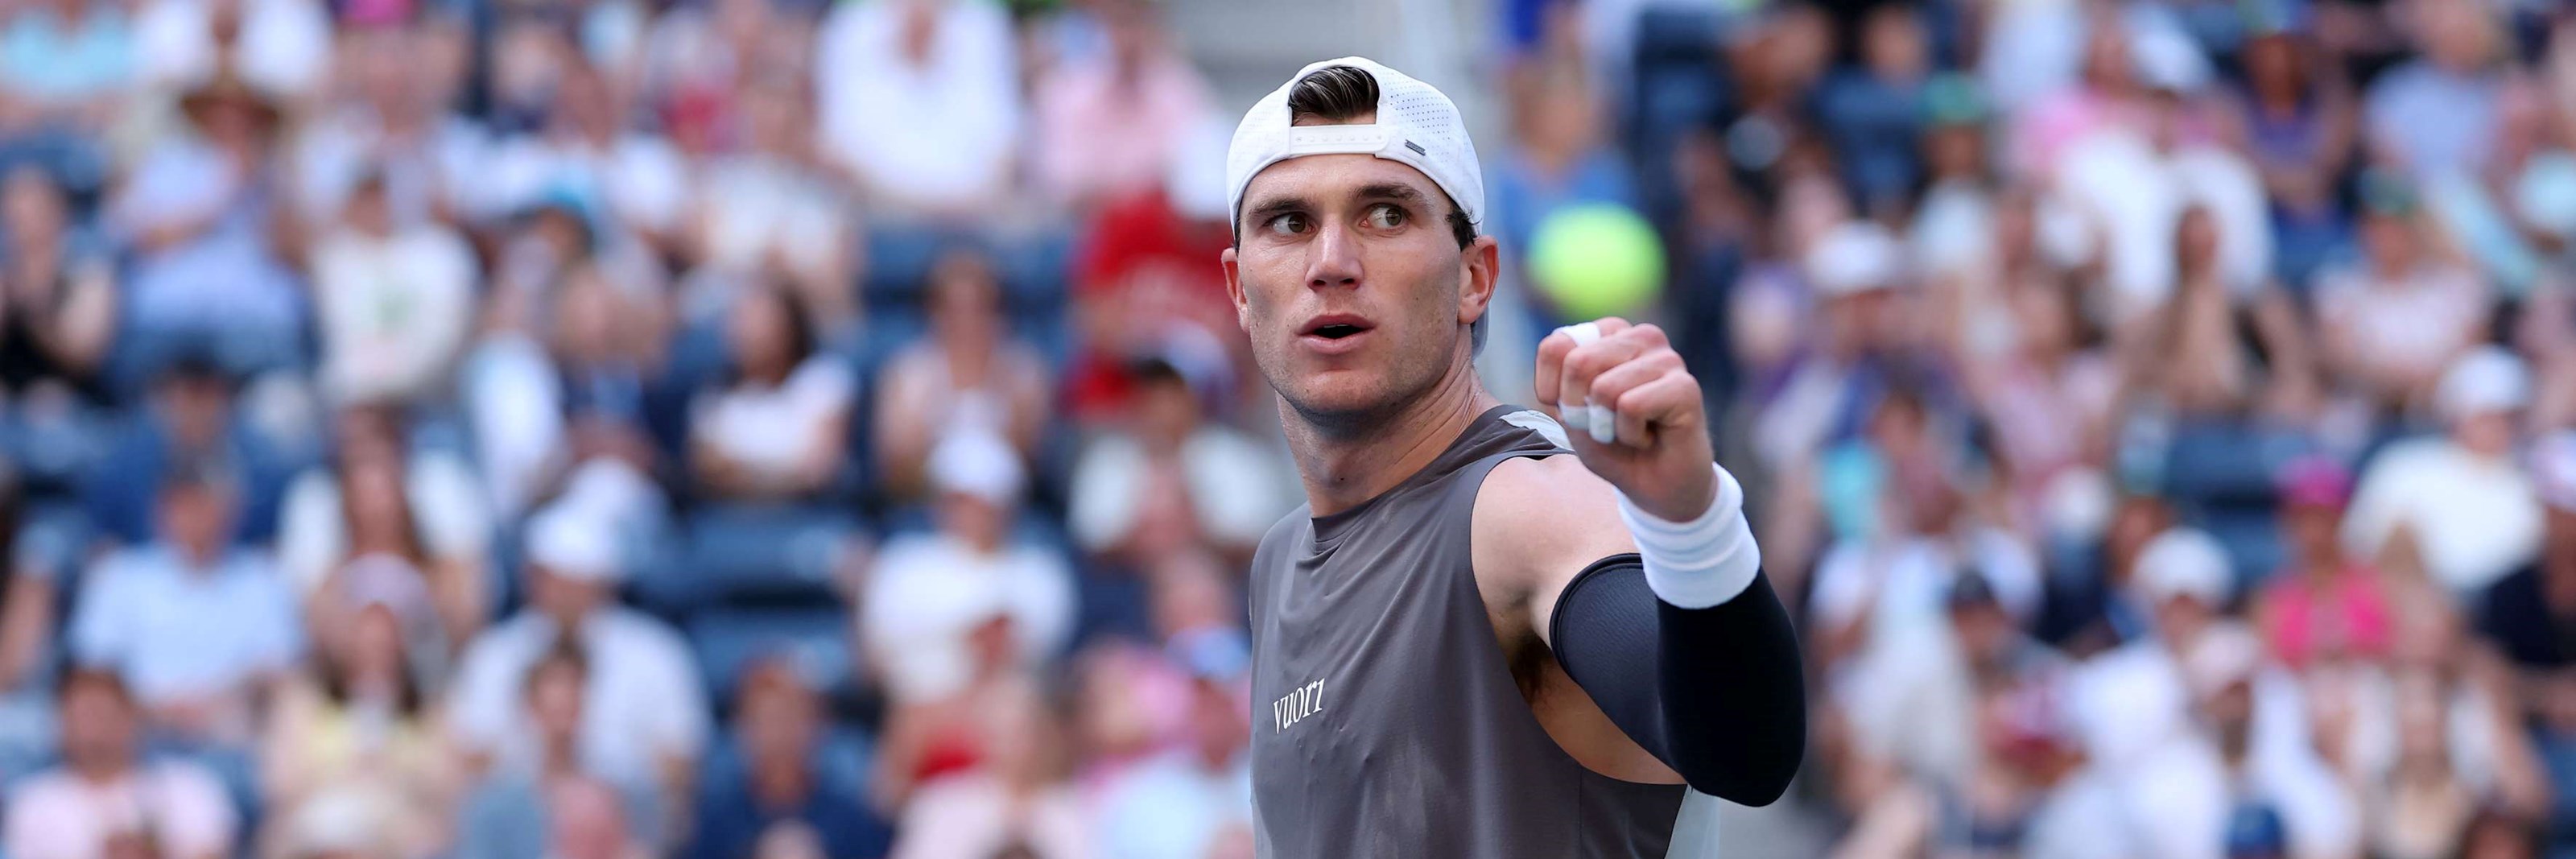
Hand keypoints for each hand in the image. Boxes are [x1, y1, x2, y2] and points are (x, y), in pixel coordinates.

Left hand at [1534, 318, 1717, 521]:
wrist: (1654, 487)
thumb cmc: (1612, 444)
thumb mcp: (1570, 411)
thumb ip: (1561, 377)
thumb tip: (1575, 359)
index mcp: (1610, 334)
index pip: (1556, 346)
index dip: (1554, 391)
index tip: (1576, 411)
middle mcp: (1641, 338)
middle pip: (1578, 362)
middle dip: (1579, 408)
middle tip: (1604, 426)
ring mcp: (1667, 359)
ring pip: (1604, 387)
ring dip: (1607, 426)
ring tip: (1630, 431)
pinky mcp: (1685, 386)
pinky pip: (1630, 406)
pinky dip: (1630, 434)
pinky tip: (1649, 437)